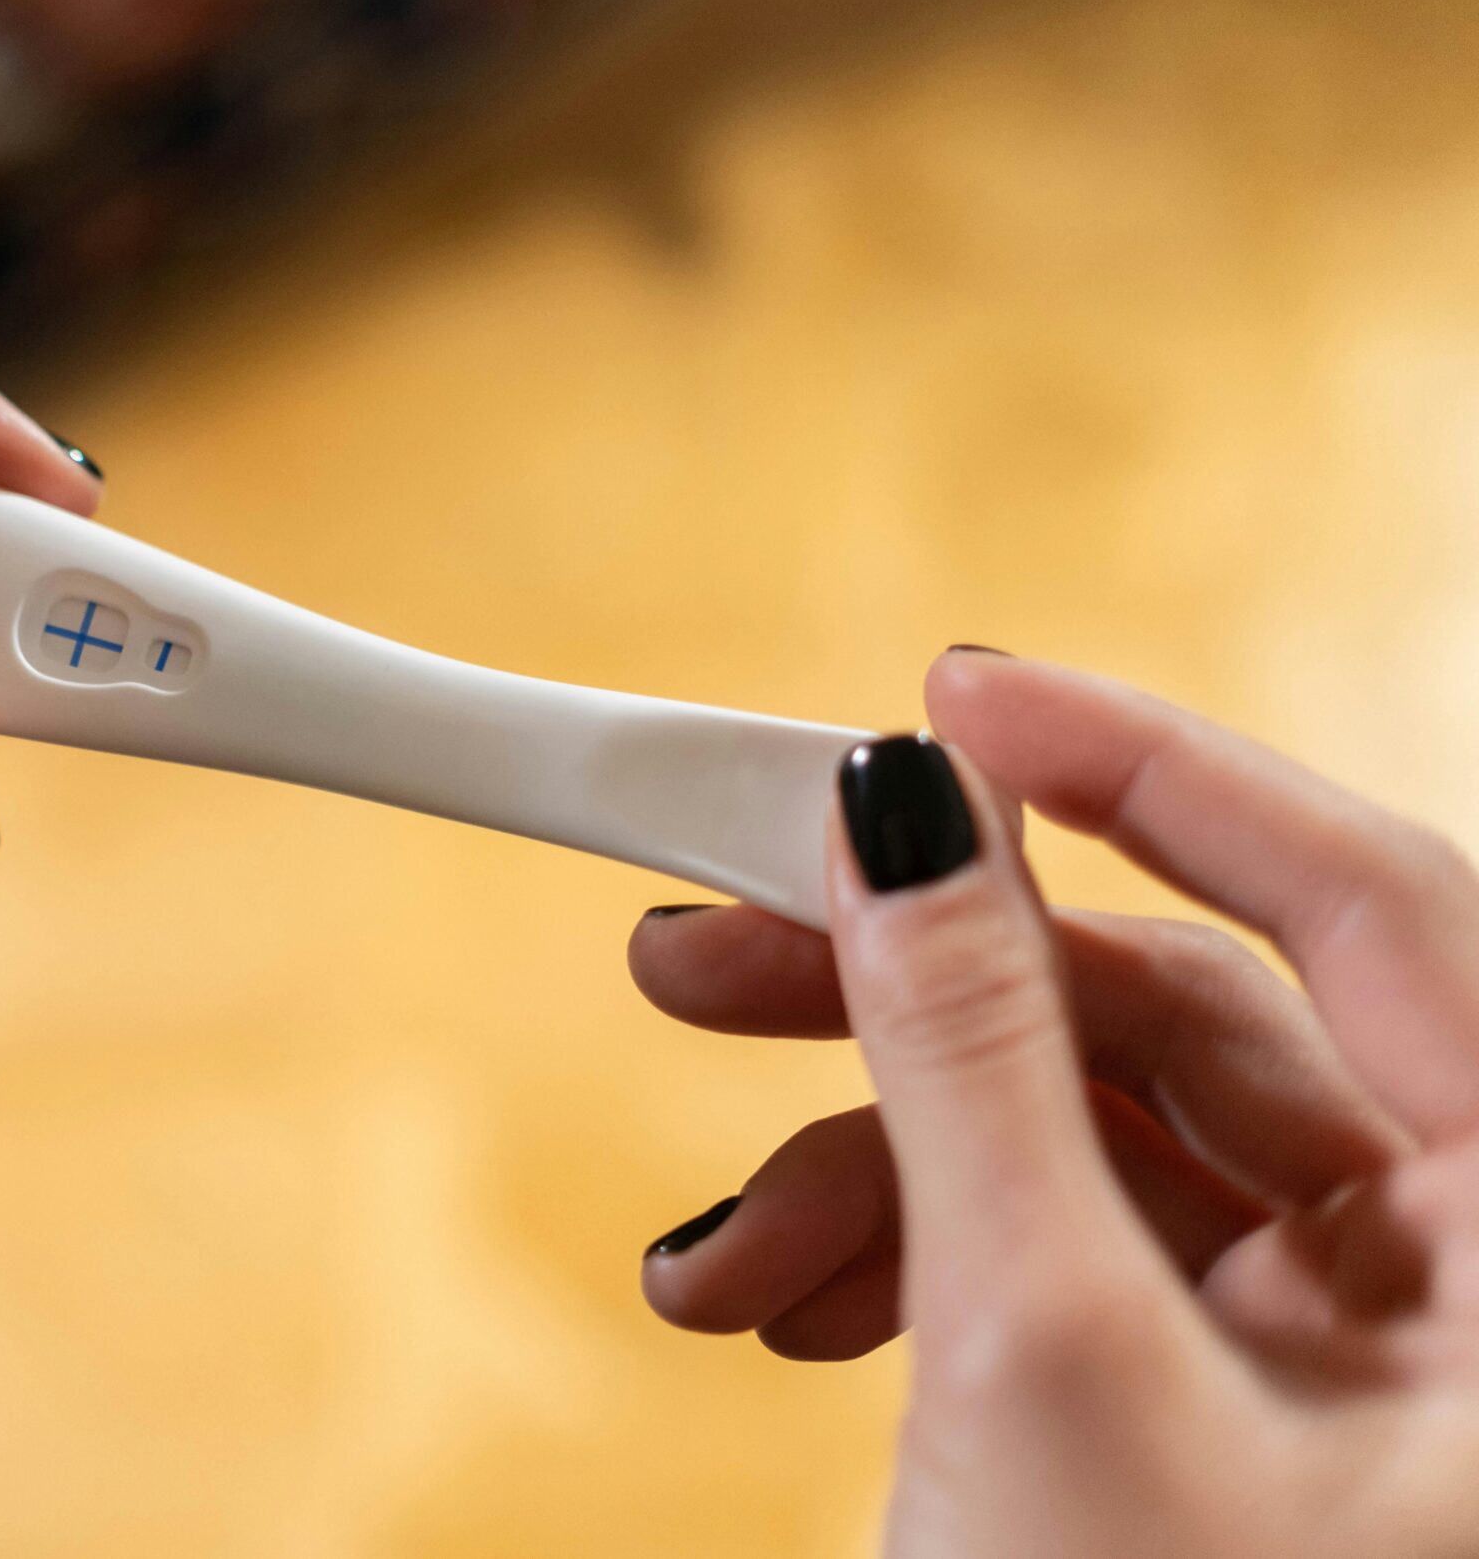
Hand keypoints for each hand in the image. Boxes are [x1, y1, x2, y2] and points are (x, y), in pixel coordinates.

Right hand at [630, 650, 1478, 1557]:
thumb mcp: (1044, 1370)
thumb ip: (972, 1055)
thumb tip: (901, 814)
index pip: (1379, 908)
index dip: (1152, 766)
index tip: (949, 692)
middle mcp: (1472, 1291)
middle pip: (1185, 1027)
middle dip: (917, 995)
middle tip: (702, 946)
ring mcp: (1353, 1361)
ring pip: (1093, 1146)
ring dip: (870, 1165)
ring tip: (714, 1250)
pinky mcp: (1232, 1410)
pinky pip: (1065, 1254)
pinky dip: (907, 1258)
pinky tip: (775, 1304)